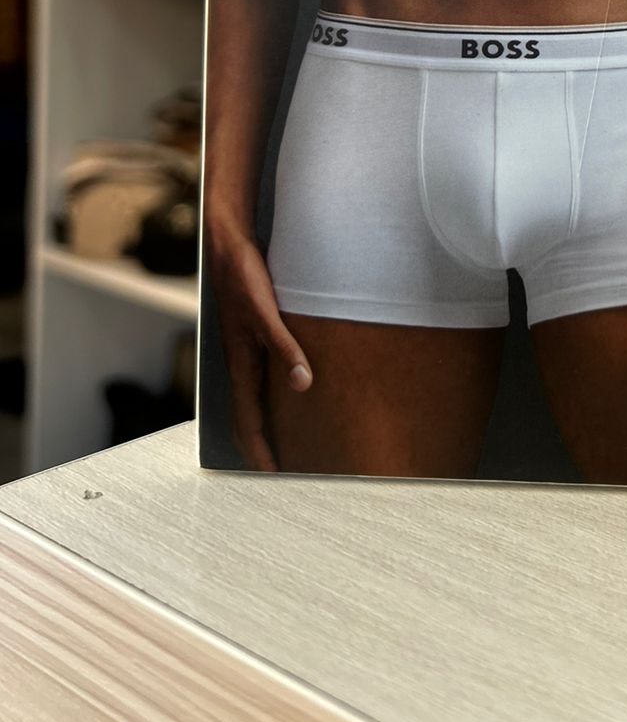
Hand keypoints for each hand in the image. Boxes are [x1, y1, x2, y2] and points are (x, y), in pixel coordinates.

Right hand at [205, 219, 311, 471]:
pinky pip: (258, 377)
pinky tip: (288, 394)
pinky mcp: (251, 335)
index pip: (248, 422)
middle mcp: (239, 361)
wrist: (229, 243)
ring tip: (285, 442)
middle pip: (247, 416)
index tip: (273, 478)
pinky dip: (270, 396)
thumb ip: (284, 346)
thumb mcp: (266, 312)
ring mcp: (243, 349)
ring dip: (265, 423)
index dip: (259, 452)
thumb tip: (302, 383)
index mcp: (240, 362)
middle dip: (261, 446)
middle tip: (282, 470)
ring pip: (252, 398)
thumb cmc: (244, 276)